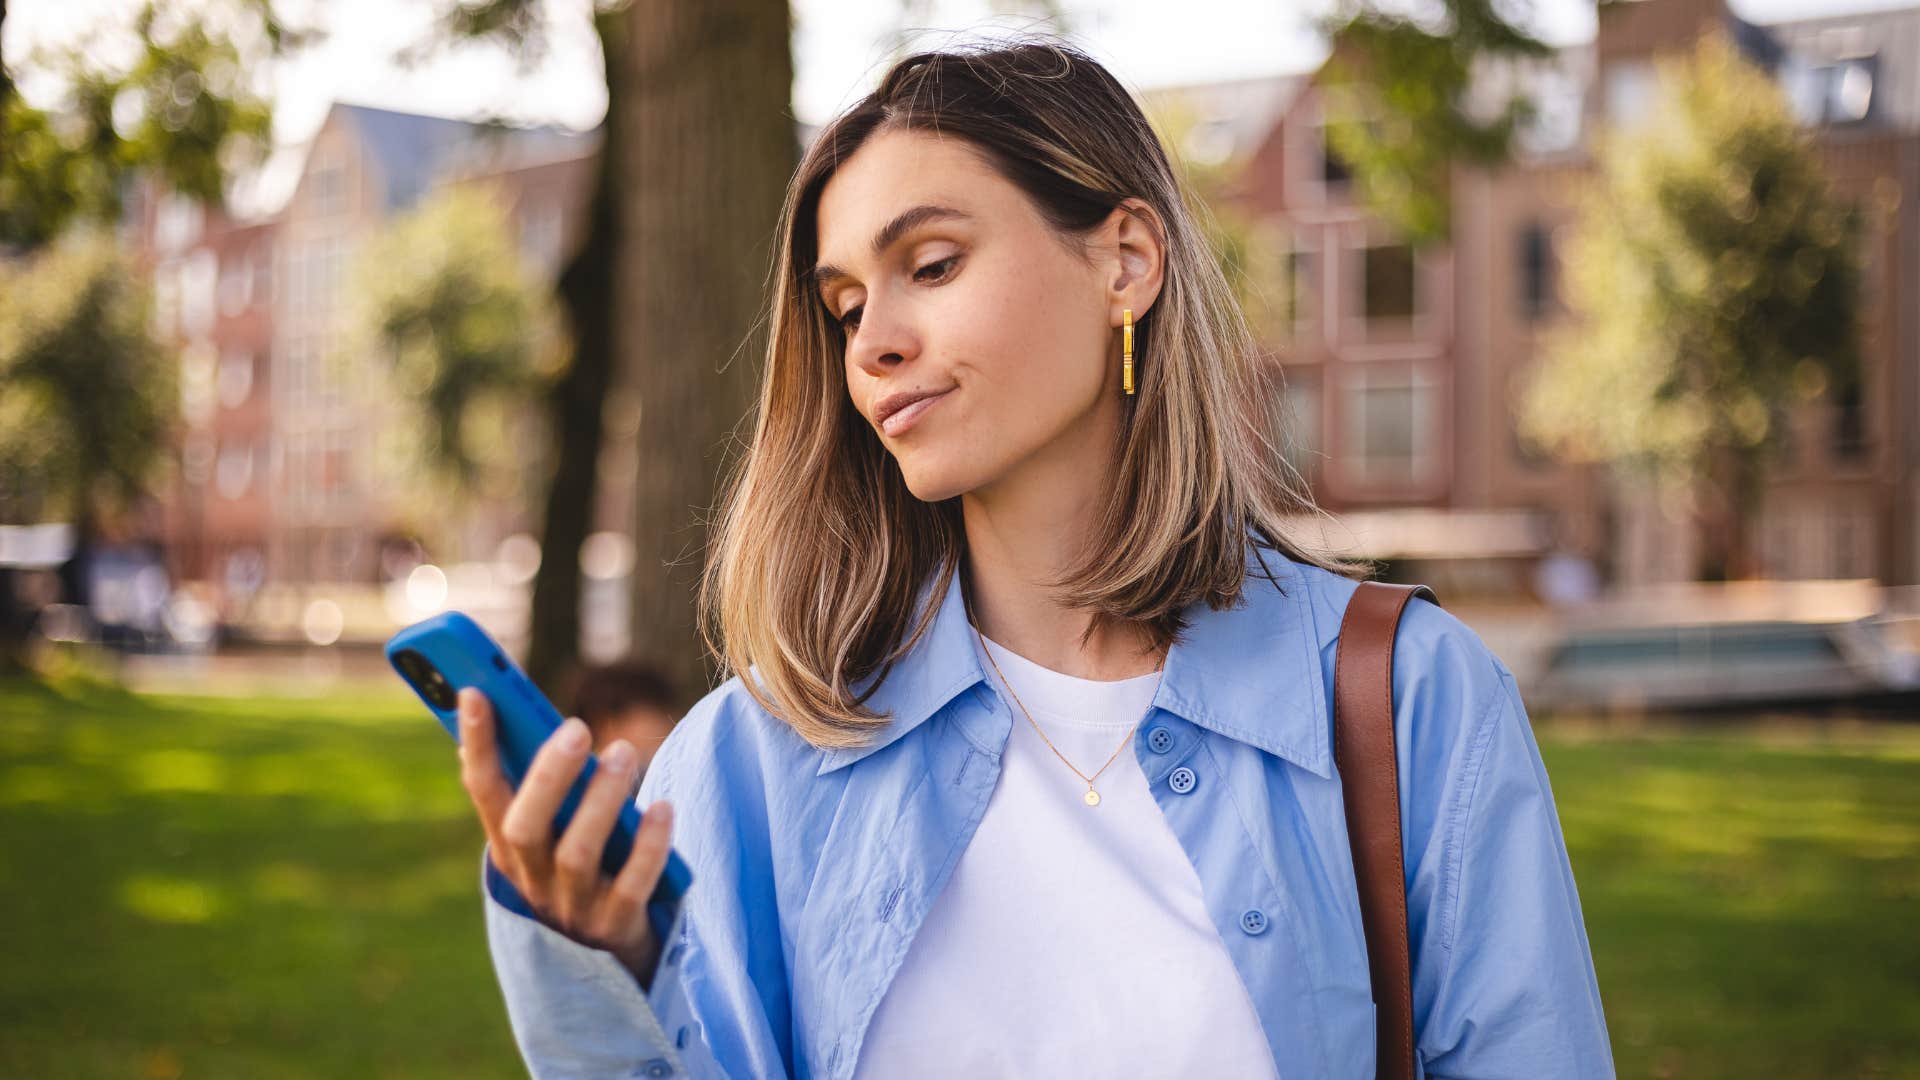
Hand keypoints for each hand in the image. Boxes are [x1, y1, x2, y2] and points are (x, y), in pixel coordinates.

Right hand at [456, 687, 675, 983]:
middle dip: (546, 776)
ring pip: (577, 854)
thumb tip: (518, 709)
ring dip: (601, 799)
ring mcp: (573, 905)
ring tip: (624, 752)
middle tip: (577, 726)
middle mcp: (532, 878)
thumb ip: (541, 782)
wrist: (612, 951)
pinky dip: (648, 845)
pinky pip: (633, 885)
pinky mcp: (616, 924)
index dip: (475, 743)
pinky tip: (662, 807)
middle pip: (524, 828)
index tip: (475, 691)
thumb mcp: (554, 828)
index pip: (482, 791)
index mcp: (509, 847)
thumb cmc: (584, 865)